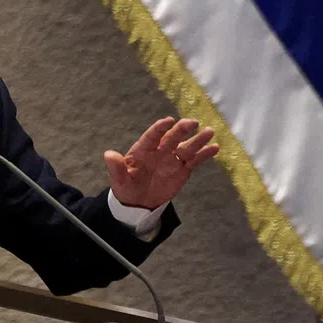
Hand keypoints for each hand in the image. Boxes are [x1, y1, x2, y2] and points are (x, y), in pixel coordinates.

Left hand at [104, 117, 218, 209]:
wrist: (138, 201)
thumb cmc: (126, 186)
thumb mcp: (119, 178)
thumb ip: (115, 167)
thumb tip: (108, 154)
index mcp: (143, 149)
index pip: (152, 136)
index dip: (160, 128)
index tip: (169, 121)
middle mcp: (160, 150)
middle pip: (172, 138)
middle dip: (182, 130)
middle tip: (193, 122)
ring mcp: (172, 159)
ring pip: (187, 147)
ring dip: (198, 139)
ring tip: (209, 131)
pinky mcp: (182, 169)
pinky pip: (194, 160)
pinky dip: (204, 154)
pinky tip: (215, 148)